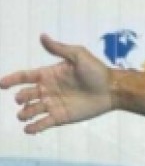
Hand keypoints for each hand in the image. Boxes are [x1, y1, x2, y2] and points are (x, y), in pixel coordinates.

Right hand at [0, 34, 114, 133]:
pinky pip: (43, 123)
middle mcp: (48, 90)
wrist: (112, 90)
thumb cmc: (97, 71)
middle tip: (22, 99)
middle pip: (26, 94)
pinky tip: (29, 130)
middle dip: (20, 98)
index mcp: (49, 75)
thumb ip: (59, 49)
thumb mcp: (79, 56)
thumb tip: (42, 36)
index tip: (1, 84)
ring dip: (24, 113)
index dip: (12, 79)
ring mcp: (53, 104)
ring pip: (31, 110)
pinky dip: (34, 127)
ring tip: (24, 115)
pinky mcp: (61, 117)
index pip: (25, 77)